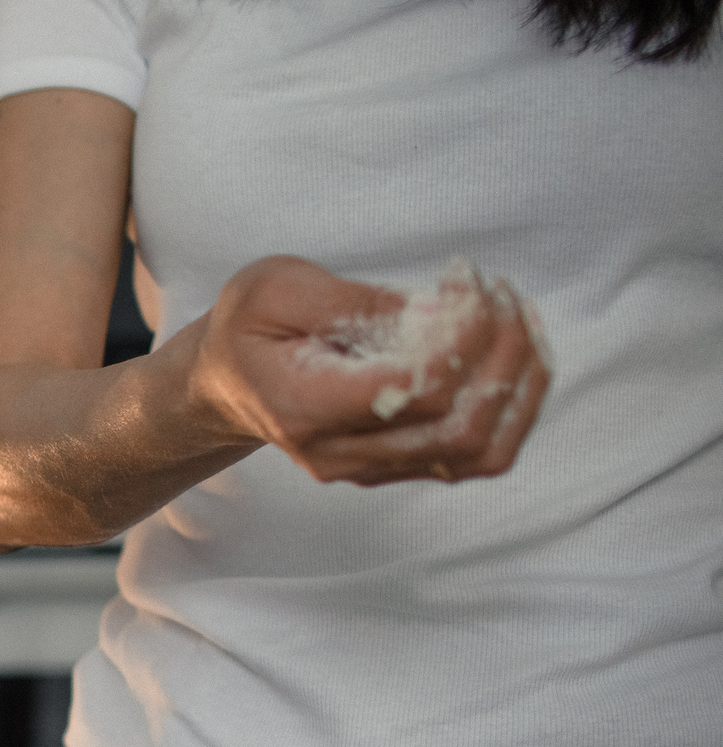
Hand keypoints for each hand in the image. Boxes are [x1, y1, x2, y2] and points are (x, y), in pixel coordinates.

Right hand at [187, 254, 551, 487]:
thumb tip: (438, 312)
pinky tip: (513, 354)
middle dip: (502, 352)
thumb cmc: (249, 328)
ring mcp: (369, 470)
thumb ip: (353, 301)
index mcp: (303, 407)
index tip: (464, 275)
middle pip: (456, 427)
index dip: (462, 332)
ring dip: (520, 384)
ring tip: (519, 319)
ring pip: (478, 452)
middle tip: (500, 292)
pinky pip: (478, 457)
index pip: (411, 389)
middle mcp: (337, 454)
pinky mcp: (396, 469)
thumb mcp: (276, 288)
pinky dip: (514, 406)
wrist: (226, 384)